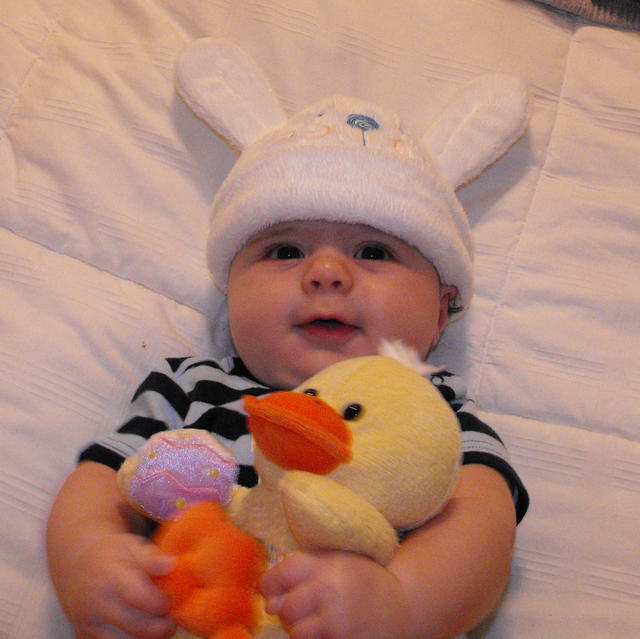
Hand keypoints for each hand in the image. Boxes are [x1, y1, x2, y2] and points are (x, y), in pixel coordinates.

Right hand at [62, 533, 175, 638]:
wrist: (73, 566)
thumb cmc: (107, 554)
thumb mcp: (128, 546)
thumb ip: (150, 558)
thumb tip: (170, 564)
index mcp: (110, 576)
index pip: (139, 597)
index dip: (161, 604)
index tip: (170, 601)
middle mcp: (96, 603)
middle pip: (135, 626)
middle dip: (160, 628)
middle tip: (170, 621)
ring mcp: (88, 623)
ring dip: (146, 638)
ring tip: (156, 626)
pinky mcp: (84, 637)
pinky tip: (139, 630)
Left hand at [260, 550, 410, 638]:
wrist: (403, 605)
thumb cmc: (364, 579)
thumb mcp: (338, 559)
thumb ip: (306, 565)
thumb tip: (268, 591)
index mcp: (326, 566)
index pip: (280, 574)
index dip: (270, 583)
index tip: (272, 588)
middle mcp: (328, 592)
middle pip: (284, 607)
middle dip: (285, 610)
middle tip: (296, 607)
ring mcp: (335, 622)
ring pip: (295, 632)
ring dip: (298, 629)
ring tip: (312, 620)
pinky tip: (324, 631)